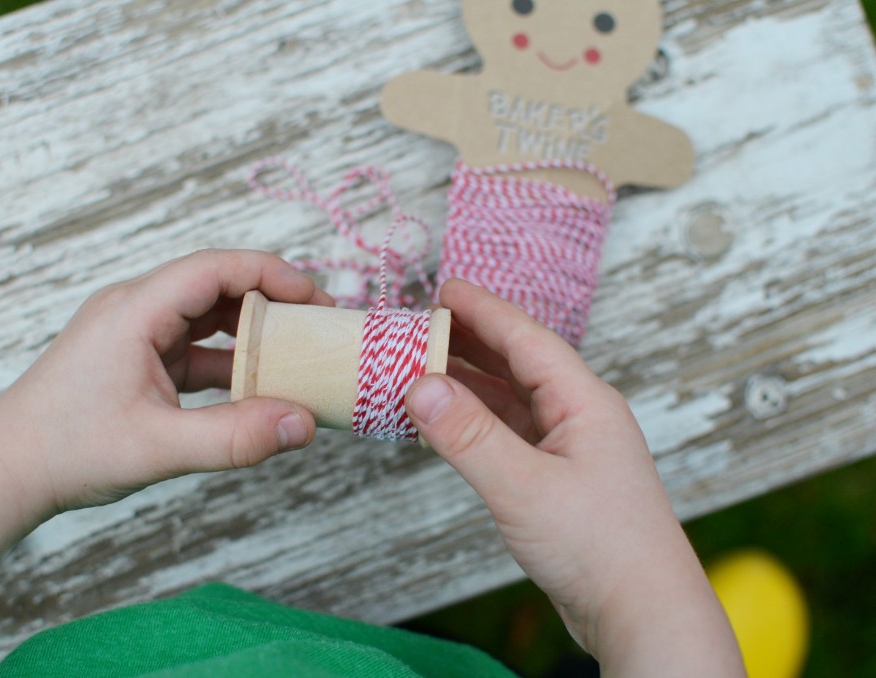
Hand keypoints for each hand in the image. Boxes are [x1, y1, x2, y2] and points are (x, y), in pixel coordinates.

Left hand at [0, 249, 329, 518]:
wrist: (5, 472)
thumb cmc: (66, 451)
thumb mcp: (159, 447)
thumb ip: (235, 437)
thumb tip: (302, 424)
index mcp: (134, 311)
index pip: (214, 268)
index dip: (271, 274)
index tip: (315, 298)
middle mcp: (135, 310)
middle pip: (216, 287)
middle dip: (270, 304)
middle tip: (317, 328)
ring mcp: (135, 335)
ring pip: (207, 320)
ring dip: (251, 337)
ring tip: (296, 358)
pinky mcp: (136, 360)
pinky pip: (194, 350)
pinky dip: (228, 365)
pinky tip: (257, 390)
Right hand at [406, 280, 743, 675]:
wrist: (643, 615)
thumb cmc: (602, 549)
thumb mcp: (524, 487)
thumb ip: (469, 436)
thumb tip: (419, 386)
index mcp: (585, 402)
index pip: (526, 339)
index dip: (483, 311)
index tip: (443, 289)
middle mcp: (579, 417)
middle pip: (518, 364)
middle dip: (470, 341)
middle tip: (420, 324)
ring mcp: (570, 449)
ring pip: (512, 401)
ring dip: (469, 384)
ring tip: (422, 368)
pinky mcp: (558, 480)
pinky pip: (510, 435)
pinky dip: (476, 424)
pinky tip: (448, 424)